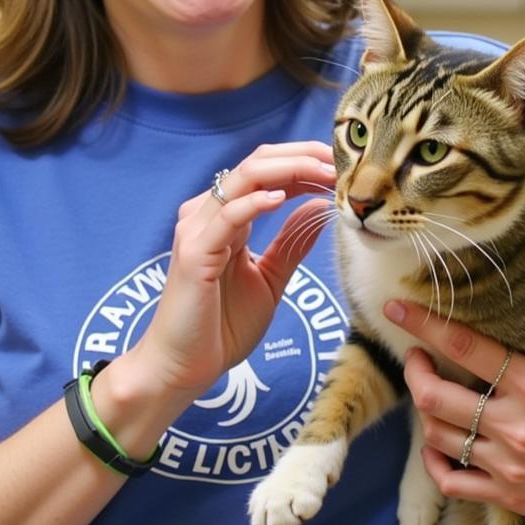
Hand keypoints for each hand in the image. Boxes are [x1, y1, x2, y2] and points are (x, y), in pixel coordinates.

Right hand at [139, 142, 335, 397]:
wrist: (184, 367)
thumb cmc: (221, 326)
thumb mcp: (270, 278)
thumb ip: (291, 243)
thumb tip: (319, 206)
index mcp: (226, 217)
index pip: (266, 171)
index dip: (304, 161)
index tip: (341, 166)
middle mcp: (208, 214)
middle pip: (257, 163)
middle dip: (302, 156)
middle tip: (339, 162)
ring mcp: (198, 229)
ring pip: (244, 179)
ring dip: (289, 170)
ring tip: (323, 173)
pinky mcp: (194, 252)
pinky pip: (227, 215)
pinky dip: (255, 202)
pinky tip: (281, 198)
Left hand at [386, 248, 524, 524]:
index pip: (463, 346)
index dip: (423, 323)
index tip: (396, 308)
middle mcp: (515, 427)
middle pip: (435, 395)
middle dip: (413, 368)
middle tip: (413, 353)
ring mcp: (509, 465)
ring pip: (438, 435)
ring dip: (423, 409)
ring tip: (428, 388)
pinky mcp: (510, 496)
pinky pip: (451, 481)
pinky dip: (433, 461)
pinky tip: (436, 443)